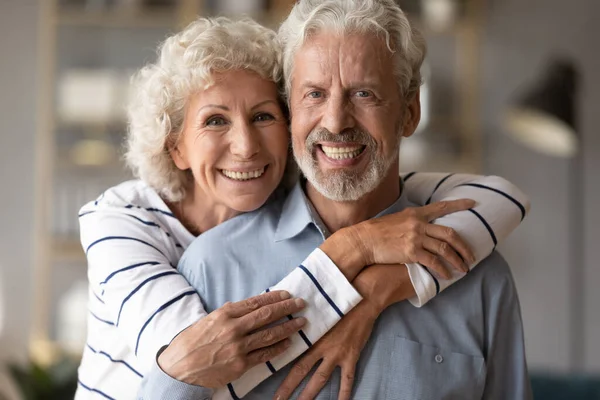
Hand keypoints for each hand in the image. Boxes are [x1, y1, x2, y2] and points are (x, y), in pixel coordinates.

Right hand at [158, 290, 305, 387]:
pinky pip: (265, 354)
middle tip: (301, 303)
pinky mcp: (240, 364)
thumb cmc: (190, 343)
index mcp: (225, 314)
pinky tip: (289, 343)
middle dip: (287, 308)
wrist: (179, 369)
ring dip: (288, 327)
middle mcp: (233, 328)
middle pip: (267, 315)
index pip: (256, 302)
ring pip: (270, 334)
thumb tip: (242, 306)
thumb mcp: (207, 320)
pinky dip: (279, 348)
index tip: (287, 294)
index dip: (275, 297)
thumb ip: (226, 314)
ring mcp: (238, 347)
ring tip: (301, 322)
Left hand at [274, 302, 377, 399]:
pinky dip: (345, 393)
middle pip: (301, 372)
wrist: (363, 301)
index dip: (282, 374)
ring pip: (321, 378)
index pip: (292, 358)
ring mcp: (337, 354)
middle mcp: (321, 348)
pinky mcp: (351, 356)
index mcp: (311, 336)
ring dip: (310, 394)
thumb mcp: (317, 310)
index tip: (273, 385)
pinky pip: (348, 378)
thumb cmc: (338, 302)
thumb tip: (287, 319)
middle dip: (289, 388)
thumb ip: (304, 320)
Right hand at [351, 199, 475, 278]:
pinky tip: (447, 275)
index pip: (441, 207)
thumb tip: (422, 228)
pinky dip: (442, 269)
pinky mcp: (411, 252)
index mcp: (415, 214)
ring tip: (464, 269)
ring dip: (457, 260)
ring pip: (445, 248)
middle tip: (472, 256)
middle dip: (464, 247)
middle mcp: (418, 224)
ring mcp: (415, 238)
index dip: (459, 205)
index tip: (472, 204)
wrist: (363, 240)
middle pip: (450, 233)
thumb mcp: (396, 219)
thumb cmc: (377, 231)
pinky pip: (433, 262)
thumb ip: (411, 222)